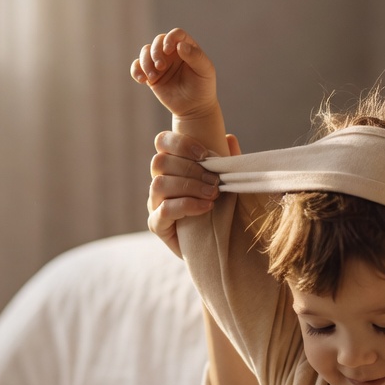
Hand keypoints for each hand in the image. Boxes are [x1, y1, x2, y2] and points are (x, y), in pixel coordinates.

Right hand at [131, 28, 217, 119]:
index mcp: (186, 47)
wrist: (194, 108)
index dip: (170, 38)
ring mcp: (160, 63)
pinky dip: (136, 71)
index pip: (176, 34)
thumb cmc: (203, 87)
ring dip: (146, 63)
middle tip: (161, 67)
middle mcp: (172, 52)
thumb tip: (180, 45)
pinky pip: (137, 67)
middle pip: (158, 42)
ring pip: (145, 52)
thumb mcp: (205, 71)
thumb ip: (195, 56)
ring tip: (152, 77)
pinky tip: (142, 80)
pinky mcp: (151, 75)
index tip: (168, 50)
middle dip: (156, 53)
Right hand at [147, 130, 240, 252]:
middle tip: (216, 181)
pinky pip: (164, 210)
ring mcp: (155, 203)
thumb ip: (228, 160)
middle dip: (191, 169)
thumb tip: (229, 138)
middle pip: (161, 162)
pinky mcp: (157, 224)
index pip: (162, 142)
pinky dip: (187, 206)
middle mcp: (159, 181)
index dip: (179, 143)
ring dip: (190, 187)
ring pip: (159, 184)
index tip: (204, 154)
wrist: (219, 245)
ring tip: (213, 195)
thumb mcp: (227, 181)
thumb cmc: (222, 207)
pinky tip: (206, 208)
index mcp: (172, 165)